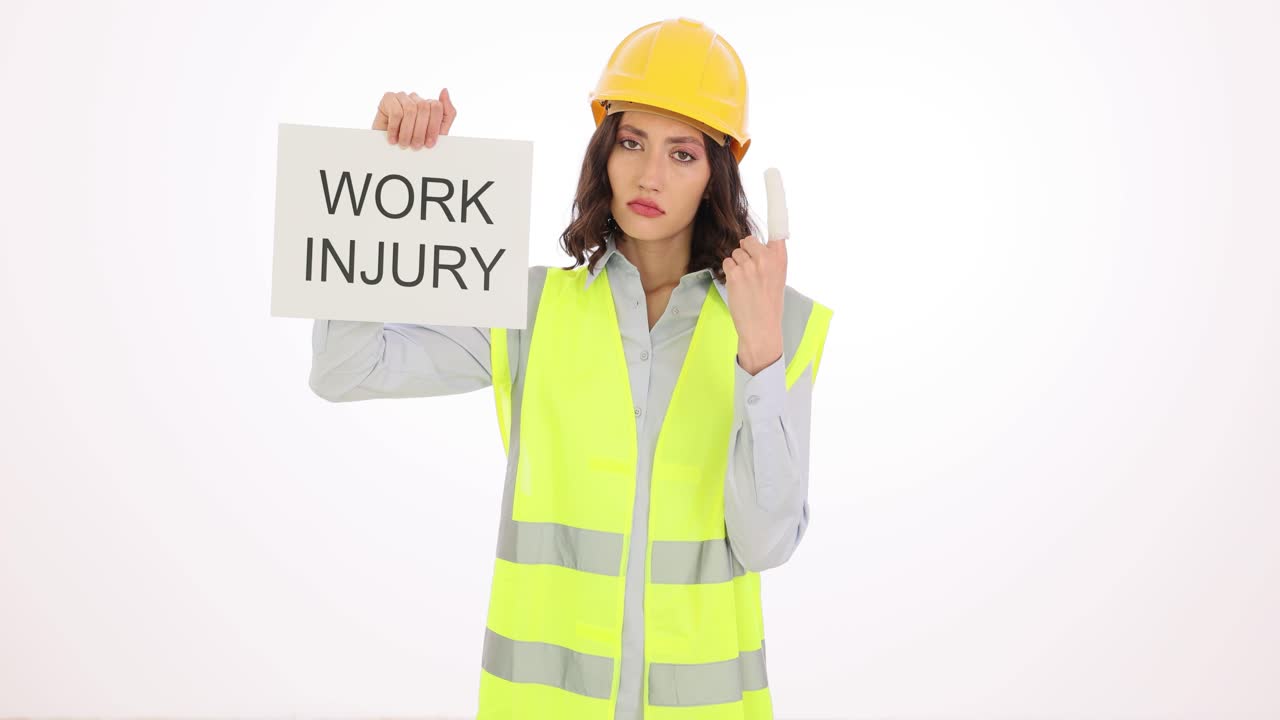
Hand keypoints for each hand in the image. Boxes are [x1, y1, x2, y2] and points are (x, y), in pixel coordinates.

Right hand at [372, 88, 456, 148]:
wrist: (389, 150)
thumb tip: (445, 89)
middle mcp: (416, 98)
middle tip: (415, 146)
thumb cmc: (414, 140)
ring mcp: (402, 96)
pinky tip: (393, 139)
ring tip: (404, 144)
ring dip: (407, 131)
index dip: (434, 127)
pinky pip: (396, 112)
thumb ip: (448, 113)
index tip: (429, 144)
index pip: (437, 107)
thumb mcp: (437, 133)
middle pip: (424, 108)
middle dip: (421, 131)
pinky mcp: (388, 98)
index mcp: (429, 104)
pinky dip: (395, 128)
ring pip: (410, 110)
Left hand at [723, 168, 789, 374]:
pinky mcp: (736, 272)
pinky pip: (727, 263)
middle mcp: (768, 257)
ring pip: (735, 252)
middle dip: (745, 254)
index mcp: (781, 256)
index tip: (774, 172)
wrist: (763, 330)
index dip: (776, 195)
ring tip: (745, 286)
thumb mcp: (776, 278)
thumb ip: (768, 259)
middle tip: (751, 276)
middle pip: (747, 240)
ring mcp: (752, 264)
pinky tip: (738, 289)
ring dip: (736, 267)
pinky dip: (728, 274)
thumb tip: (750, 244)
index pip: (780, 223)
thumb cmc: (768, 304)